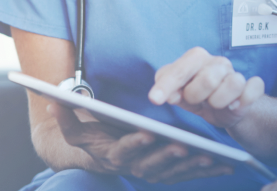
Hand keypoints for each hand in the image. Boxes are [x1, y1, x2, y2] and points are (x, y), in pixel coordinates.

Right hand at [49, 102, 233, 183]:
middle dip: (169, 156)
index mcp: (115, 156)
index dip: (136, 143)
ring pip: (174, 172)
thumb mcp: (76, 130)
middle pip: (153, 165)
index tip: (147, 132)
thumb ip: (65, 116)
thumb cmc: (92, 140)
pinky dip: (206, 171)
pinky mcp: (168, 174)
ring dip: (191, 165)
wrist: (100, 161)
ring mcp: (153, 174)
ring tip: (209, 155)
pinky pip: (188, 175)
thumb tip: (51, 100)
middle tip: (183, 143)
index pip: (125, 151)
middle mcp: (135, 168)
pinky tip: (224, 164)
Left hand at [149, 47, 264, 129]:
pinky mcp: (251, 87)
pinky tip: (234, 106)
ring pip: (233, 84)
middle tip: (195, 100)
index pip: (180, 70)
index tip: (155, 99)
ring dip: (219, 101)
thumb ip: (168, 90)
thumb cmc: (196, 96)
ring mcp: (236, 73)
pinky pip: (253, 89)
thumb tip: (167, 95)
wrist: (223, 110)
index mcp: (196, 57)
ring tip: (213, 103)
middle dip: (196, 96)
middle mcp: (217, 62)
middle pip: (208, 79)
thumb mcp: (177, 93)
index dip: (167, 86)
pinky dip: (244, 100)